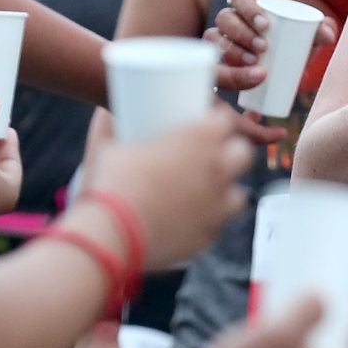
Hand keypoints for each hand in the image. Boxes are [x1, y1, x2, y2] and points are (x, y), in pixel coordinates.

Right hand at [75, 111, 253, 270]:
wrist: (110, 235)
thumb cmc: (110, 185)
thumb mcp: (105, 147)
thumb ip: (107, 124)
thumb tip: (105, 112)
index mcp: (199, 138)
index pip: (227, 121)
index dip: (217, 122)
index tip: (206, 125)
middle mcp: (217, 169)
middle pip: (243, 153)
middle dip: (230, 153)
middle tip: (209, 157)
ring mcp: (218, 205)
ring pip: (238, 194)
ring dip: (225, 191)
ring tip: (203, 192)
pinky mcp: (209, 236)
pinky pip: (217, 225)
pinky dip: (207, 221)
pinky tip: (189, 219)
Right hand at [208, 0, 338, 142]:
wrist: (288, 61)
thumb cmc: (295, 41)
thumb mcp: (308, 35)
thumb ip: (321, 31)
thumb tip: (327, 36)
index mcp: (248, 5)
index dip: (247, 7)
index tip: (266, 24)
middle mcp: (230, 22)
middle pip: (224, 20)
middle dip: (241, 33)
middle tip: (263, 48)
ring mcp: (222, 43)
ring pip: (213, 42)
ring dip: (232, 52)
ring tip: (256, 65)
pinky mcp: (220, 66)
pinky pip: (212, 69)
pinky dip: (227, 77)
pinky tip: (241, 86)